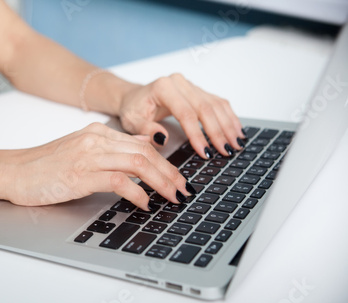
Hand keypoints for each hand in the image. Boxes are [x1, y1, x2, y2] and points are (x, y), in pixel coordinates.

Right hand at [0, 123, 192, 209]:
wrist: (12, 171)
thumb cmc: (43, 166)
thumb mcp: (81, 151)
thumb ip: (110, 149)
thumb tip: (142, 149)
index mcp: (97, 133)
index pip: (142, 144)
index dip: (166, 162)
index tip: (178, 178)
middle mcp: (96, 140)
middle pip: (146, 153)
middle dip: (171, 173)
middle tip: (184, 190)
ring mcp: (88, 156)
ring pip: (139, 163)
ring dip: (161, 182)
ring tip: (173, 197)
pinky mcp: (80, 175)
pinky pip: (119, 181)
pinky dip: (138, 193)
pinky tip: (145, 204)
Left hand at [118, 73, 245, 158]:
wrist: (133, 97)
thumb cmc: (133, 109)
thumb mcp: (132, 122)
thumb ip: (146, 130)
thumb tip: (163, 138)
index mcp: (163, 88)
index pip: (186, 113)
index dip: (197, 134)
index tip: (205, 152)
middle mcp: (179, 83)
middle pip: (205, 108)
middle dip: (217, 132)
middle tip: (226, 151)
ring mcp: (190, 85)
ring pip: (215, 104)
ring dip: (228, 125)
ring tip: (236, 144)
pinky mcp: (197, 90)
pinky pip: (217, 103)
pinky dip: (229, 117)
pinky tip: (236, 131)